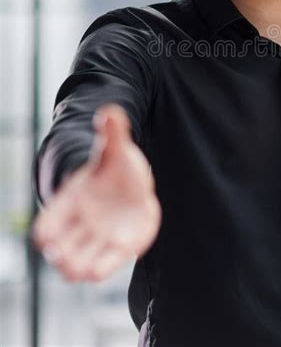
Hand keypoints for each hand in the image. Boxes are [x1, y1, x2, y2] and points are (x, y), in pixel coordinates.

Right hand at [32, 104, 161, 281]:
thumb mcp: (116, 149)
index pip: (47, 223)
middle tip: (67, 256)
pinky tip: (105, 263)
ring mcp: (98, 239)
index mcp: (73, 201)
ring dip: (76, 268)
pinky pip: (104, 267)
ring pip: (76, 266)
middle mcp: (81, 225)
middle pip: (58, 250)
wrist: (135, 187)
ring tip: (83, 268)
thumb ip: (112, 132)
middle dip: (60, 256)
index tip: (48, 238)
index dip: (45, 233)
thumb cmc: (116, 168)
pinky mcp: (119, 249)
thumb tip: (110, 110)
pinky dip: (101, 269)